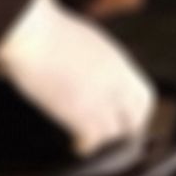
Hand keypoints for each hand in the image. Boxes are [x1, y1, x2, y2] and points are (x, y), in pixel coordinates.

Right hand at [0, 0, 155, 155]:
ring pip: (113, 133)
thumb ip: (91, 59)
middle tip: (107, 138)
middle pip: (135, 120)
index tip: (120, 119)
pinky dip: (84, 146)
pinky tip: (74, 146)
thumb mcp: (81, 40)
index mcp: (117, 62)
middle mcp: (115, 82)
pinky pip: (93, 141)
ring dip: (100, 139)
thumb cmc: (43, 29)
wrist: (31, 33)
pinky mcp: (81, 113)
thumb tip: (81, 64)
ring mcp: (100, 99)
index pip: (143, 97)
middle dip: (122, 132)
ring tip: (86, 141)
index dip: (134, 113)